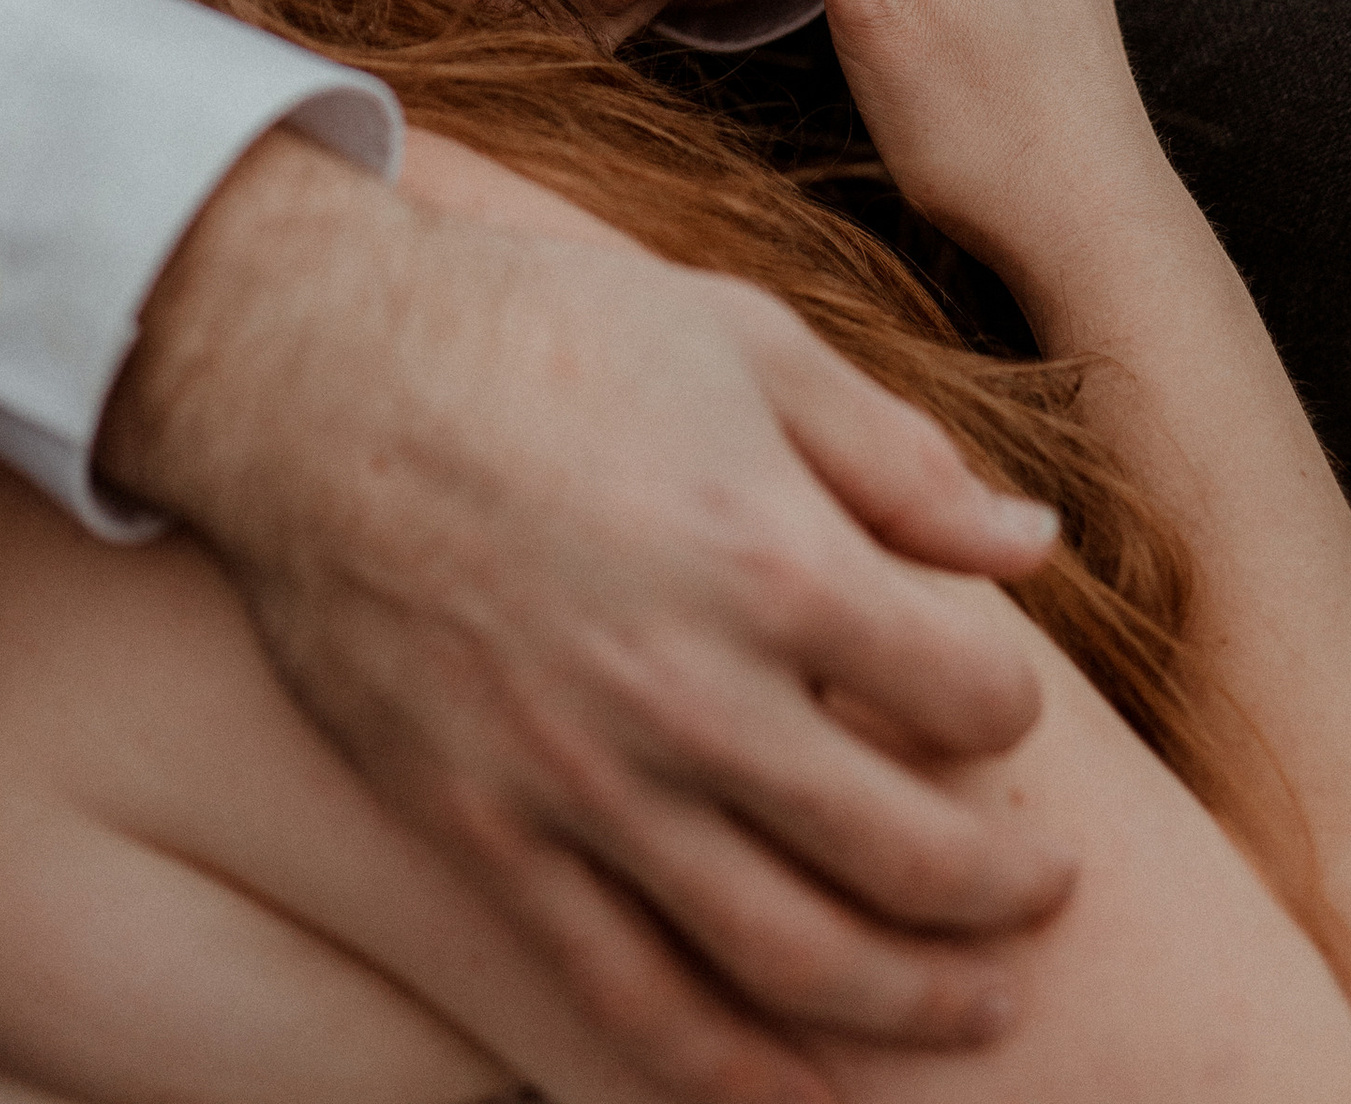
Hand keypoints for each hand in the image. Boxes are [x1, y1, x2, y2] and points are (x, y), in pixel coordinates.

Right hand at [102, 130, 1071, 1103]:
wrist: (310, 368)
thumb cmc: (536, 324)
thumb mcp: (740, 339)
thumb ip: (894, 456)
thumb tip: (1029, 541)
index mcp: (770, 558)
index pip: (967, 694)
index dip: (1006, 702)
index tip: (994, 694)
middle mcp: (691, 695)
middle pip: (907, 857)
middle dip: (1002, 892)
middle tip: (1041, 893)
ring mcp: (584, 782)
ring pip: (790, 961)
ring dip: (908, 1006)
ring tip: (975, 1008)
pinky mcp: (488, 833)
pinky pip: (626, 997)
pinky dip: (730, 1073)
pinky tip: (802, 1096)